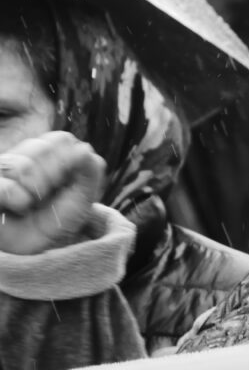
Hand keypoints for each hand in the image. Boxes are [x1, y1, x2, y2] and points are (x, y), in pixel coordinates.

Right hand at [0, 132, 105, 254]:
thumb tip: (84, 149)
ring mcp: (1, 169)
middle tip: (45, 198)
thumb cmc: (53, 222)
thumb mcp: (79, 201)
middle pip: (44, 149)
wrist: (25, 258)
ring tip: (29, 204)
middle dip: (53, 178)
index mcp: (46, 152)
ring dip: (35, 193)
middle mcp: (20, 155)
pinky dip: (17, 200)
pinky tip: (18, 207)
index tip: (64, 185)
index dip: (70, 164)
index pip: (62, 140)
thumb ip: (90, 173)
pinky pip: (6, 188)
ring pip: (24, 167)